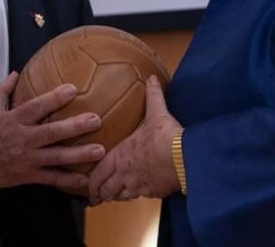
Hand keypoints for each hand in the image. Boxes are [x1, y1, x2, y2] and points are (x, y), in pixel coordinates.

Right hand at [0, 72, 103, 193]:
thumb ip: (3, 91)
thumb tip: (15, 72)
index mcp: (14, 120)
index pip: (35, 107)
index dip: (53, 98)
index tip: (73, 89)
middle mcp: (22, 139)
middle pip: (51, 132)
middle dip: (75, 127)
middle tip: (96, 120)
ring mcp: (27, 159)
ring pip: (56, 157)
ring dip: (79, 154)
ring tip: (100, 150)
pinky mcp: (29, 175)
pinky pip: (51, 178)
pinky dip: (68, 180)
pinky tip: (85, 179)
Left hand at [87, 76, 180, 202]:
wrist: (185, 158)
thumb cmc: (165, 137)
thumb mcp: (157, 113)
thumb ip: (152, 96)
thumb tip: (151, 78)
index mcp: (120, 156)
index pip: (98, 174)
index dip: (91, 183)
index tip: (89, 186)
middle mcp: (126, 174)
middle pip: (106, 190)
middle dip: (101, 192)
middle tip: (98, 194)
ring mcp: (139, 185)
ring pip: (122, 196)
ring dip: (118, 194)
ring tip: (117, 193)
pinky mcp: (154, 192)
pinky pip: (141, 197)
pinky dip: (138, 195)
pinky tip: (141, 190)